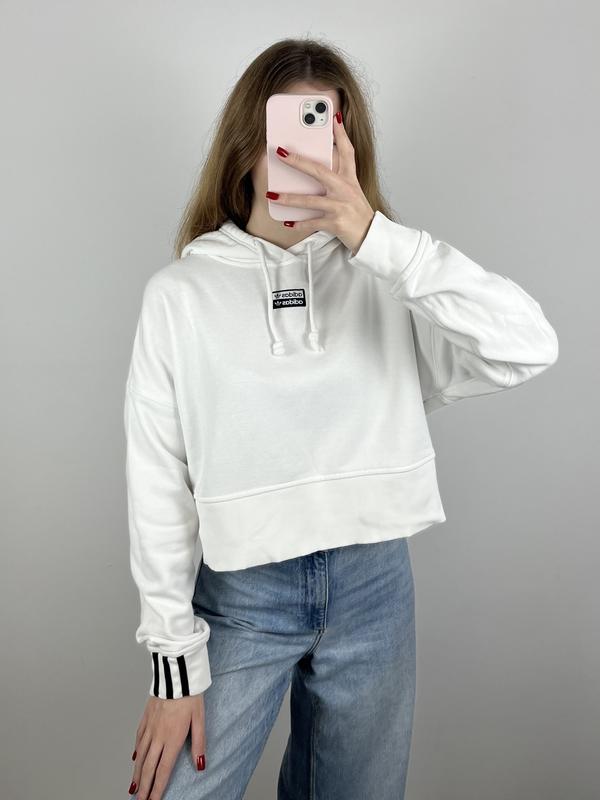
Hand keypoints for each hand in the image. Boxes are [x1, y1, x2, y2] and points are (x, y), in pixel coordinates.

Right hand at [128, 694, 205, 798]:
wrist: (176, 674)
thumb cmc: (191, 696)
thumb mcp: (200, 720)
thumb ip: (199, 743)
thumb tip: (200, 765)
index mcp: (173, 738)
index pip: (163, 770)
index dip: (157, 788)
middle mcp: (158, 735)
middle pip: (149, 766)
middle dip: (144, 786)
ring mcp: (150, 726)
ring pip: (140, 755)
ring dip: (137, 773)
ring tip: (134, 787)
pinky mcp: (146, 717)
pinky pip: (138, 738)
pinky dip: (135, 751)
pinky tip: (134, 759)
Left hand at [267, 112, 374, 255]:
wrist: (369, 236)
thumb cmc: (357, 212)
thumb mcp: (352, 190)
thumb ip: (339, 176)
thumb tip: (321, 162)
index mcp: (350, 179)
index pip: (347, 151)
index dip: (340, 133)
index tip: (333, 116)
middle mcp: (345, 189)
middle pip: (319, 171)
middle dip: (298, 161)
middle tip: (280, 152)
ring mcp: (339, 206)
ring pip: (310, 201)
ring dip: (289, 198)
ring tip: (272, 195)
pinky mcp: (335, 223)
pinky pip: (312, 222)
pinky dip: (299, 224)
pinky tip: (287, 222)